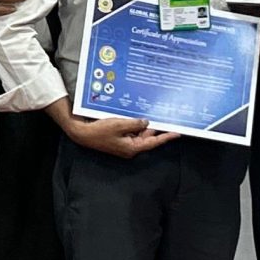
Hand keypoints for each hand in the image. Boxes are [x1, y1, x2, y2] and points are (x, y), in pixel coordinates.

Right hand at [60, 111, 175, 158]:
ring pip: (139, 133)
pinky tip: (136, 115)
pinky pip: (131, 131)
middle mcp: (130, 147)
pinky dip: (134, 124)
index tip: (177, 133)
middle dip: (154, 127)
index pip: (153, 142)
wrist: (82, 134)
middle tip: (165, 116)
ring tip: (149, 112)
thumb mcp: (119, 125)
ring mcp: (124, 143)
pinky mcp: (119, 138)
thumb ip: (135, 124)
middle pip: (147, 137)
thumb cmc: (99, 132)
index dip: (166, 137)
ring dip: (143, 124)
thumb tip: (146, 122)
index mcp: (132, 148)